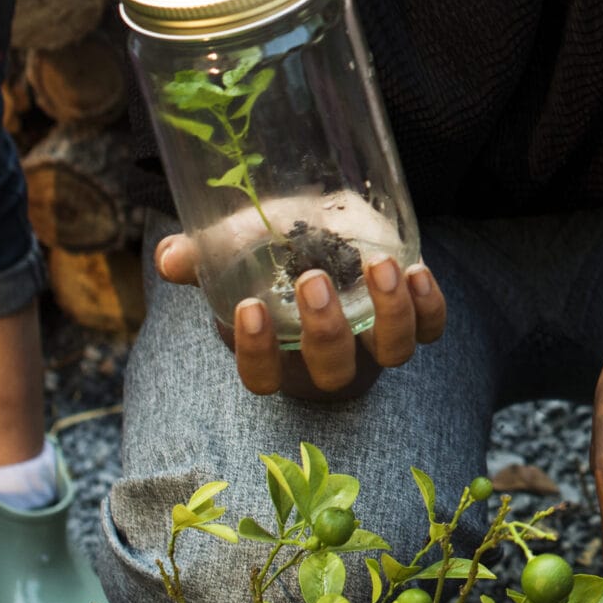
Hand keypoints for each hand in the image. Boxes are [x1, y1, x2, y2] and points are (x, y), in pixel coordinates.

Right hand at [156, 237, 445, 399]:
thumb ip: (201, 257)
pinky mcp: (413, 317)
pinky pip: (431, 328)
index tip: (250, 309)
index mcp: (279, 353)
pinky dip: (429, 307)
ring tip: (378, 266)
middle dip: (325, 332)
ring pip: (393, 354)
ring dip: (390, 315)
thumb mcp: (234, 249)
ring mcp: (375, 343)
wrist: (323, 223)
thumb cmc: (269, 248)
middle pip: (332, 374)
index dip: (258, 355)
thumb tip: (171, 257)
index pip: (264, 379)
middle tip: (312, 280)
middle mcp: (329, 359)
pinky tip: (416, 270)